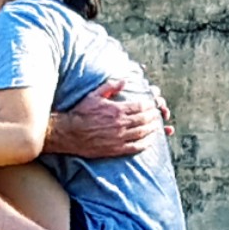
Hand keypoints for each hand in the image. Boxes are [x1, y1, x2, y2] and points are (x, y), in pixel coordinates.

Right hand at [45, 82, 165, 159]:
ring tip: (157, 125)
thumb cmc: (81, 113)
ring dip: (153, 129)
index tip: (154, 104)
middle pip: (144, 120)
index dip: (150, 105)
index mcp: (116, 110)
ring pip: (142, 133)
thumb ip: (111, 87)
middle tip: (159, 114)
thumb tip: (124, 81)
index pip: (141, 107)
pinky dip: (145, 143)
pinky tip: (150, 140)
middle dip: (154, 116)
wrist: (69, 133)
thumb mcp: (94, 95)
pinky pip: (135, 147)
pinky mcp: (116, 149)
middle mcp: (120, 124)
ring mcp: (119, 138)